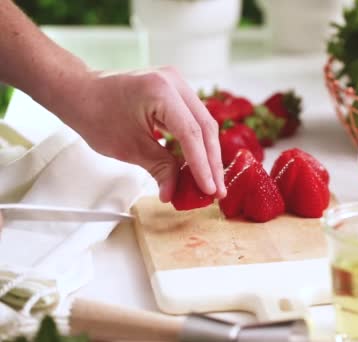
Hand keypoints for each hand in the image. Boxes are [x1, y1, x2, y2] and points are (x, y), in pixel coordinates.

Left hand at [58, 67, 225, 202]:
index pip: (192, 134)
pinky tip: (200, 162)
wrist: (79, 92)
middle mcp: (174, 82)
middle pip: (205, 127)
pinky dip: (197, 142)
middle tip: (216, 190)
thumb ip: (159, 168)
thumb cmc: (95, 113)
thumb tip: (174, 191)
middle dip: (212, 162)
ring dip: (208, 153)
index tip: (209, 189)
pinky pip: (193, 118)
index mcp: (162, 91)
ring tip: (211, 180)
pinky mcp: (175, 90)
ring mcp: (177, 83)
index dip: (203, 166)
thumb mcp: (129, 147)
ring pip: (203, 123)